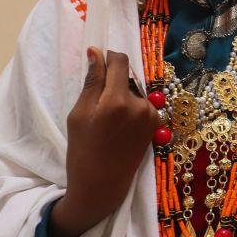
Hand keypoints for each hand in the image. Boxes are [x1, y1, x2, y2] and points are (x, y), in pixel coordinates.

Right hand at [50, 48, 159, 236]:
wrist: (102, 184)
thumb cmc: (83, 150)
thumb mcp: (79, 114)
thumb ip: (92, 81)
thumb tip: (96, 52)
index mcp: (117, 100)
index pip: (120, 61)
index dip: (109, 57)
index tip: (98, 62)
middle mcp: (140, 104)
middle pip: (127, 76)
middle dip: (113, 81)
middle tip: (97, 103)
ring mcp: (152, 114)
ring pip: (135, 90)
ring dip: (123, 95)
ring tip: (108, 119)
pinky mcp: (157, 123)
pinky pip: (143, 104)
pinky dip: (132, 108)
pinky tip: (120, 126)